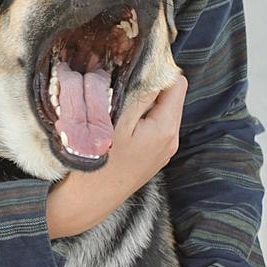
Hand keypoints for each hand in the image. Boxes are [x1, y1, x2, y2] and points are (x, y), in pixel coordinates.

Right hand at [46, 75, 186, 239]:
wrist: (89, 201)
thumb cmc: (99, 162)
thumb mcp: (117, 121)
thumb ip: (139, 93)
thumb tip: (154, 68)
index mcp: (166, 128)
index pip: (177, 83)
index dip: (160, 70)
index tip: (135, 66)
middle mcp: (171, 140)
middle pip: (170, 97)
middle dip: (150, 85)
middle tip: (121, 81)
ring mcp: (163, 150)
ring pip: (160, 111)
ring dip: (142, 102)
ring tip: (118, 102)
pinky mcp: (152, 157)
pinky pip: (152, 127)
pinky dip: (139, 118)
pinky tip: (119, 122)